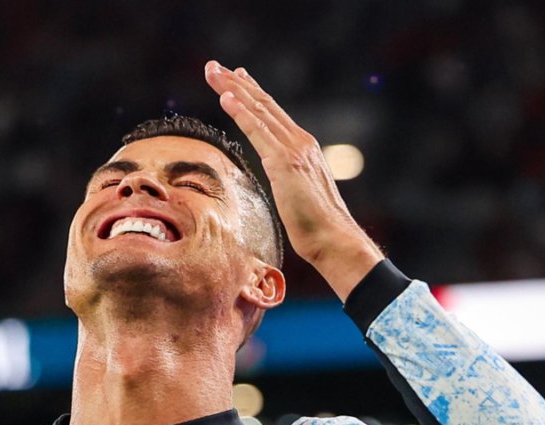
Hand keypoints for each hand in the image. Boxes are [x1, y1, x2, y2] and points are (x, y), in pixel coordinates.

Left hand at [204, 60, 382, 300]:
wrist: (332, 238)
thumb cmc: (315, 224)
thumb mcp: (297, 193)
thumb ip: (286, 177)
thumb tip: (277, 178)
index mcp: (302, 147)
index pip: (272, 114)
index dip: (252, 93)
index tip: (235, 76)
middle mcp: (300, 141)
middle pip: (262, 104)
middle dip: (235, 83)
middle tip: (213, 66)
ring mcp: (294, 149)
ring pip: (258, 111)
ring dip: (232, 89)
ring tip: (212, 72)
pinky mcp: (285, 162)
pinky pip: (259, 132)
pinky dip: (242, 113)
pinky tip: (227, 98)